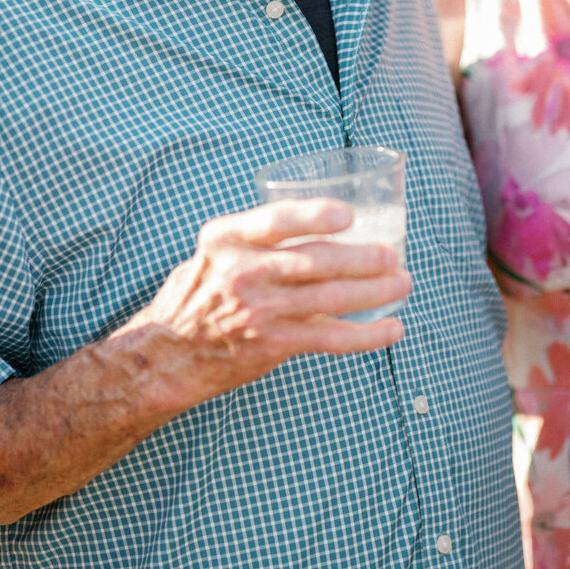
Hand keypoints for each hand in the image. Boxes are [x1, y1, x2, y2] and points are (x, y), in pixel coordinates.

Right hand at [121, 198, 409, 404]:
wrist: (166, 353)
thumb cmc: (198, 294)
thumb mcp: (214, 252)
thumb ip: (257, 239)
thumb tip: (320, 225)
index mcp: (226, 238)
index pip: (275, 220)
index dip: (314, 215)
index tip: (349, 215)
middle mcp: (242, 271)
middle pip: (315, 260)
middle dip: (364, 258)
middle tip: (393, 255)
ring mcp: (258, 310)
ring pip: (330, 297)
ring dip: (375, 291)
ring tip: (403, 283)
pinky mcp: (272, 344)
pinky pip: (330, 337)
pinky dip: (367, 334)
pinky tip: (393, 329)